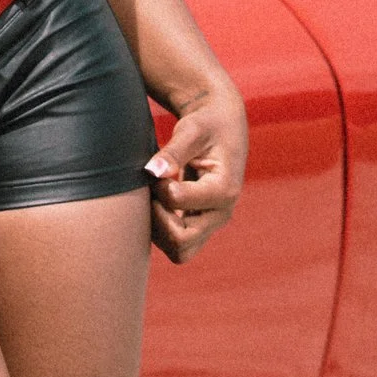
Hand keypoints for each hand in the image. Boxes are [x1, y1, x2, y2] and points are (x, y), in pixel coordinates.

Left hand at [146, 76, 247, 262]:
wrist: (221, 128)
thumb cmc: (207, 125)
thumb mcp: (192, 130)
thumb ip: (173, 152)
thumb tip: (152, 172)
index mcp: (224, 189)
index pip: (178, 202)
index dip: (158, 186)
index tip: (157, 168)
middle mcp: (220, 214)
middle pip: (181, 243)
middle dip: (156, 219)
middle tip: (152, 191)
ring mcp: (210, 224)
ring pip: (177, 251)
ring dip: (156, 228)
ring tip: (154, 195)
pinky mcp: (198, 226)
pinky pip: (174, 244)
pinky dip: (158, 229)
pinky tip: (155, 201)